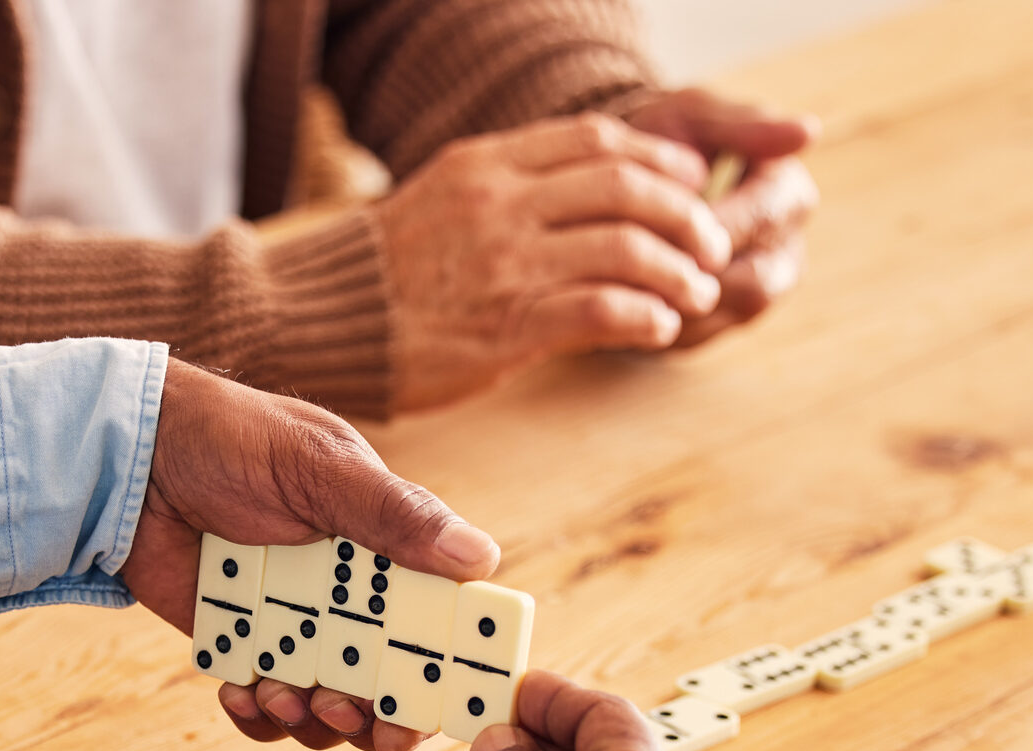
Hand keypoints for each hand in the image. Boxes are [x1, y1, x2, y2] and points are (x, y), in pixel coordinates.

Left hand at [121, 360, 500, 750]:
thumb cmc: (232, 438)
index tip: (437, 706)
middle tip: (349, 714)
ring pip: (328, 706)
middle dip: (376, 716)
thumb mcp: (319, 467)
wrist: (130, 456)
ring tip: (281, 694)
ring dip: (313, 720)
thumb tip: (480, 557)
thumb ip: (394, 514)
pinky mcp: (241, 644)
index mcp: (387, 549)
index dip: (445, 671)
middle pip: (388, 683)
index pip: (437, 620)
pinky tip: (240, 692)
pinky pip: (264, 704)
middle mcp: (349, 595)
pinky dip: (256, 714)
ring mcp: (295, 624)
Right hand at [376, 113, 734, 412]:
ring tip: (696, 293)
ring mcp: (506, 265)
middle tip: (711, 247)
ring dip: (680, 272)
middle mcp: (501, 204)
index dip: (660, 163)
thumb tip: (585, 193)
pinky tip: (660, 328)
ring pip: (628, 248)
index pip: (600, 140)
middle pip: (628, 189)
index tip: (689, 188)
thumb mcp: (444, 201)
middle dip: (686, 217)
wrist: (321, 324)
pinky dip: (648, 317)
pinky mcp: (509, 328)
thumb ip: (509, 189)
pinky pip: (604, 311)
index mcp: (487, 164)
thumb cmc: (384, 276)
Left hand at [620, 88, 820, 347]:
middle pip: (750, 284)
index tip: (646, 216)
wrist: (626, 180)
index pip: (758, 221)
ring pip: (720, 319)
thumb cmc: (663, 141)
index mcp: (789, 195)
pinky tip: (613, 301)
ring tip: (615, 282)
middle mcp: (783, 253)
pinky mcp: (717, 326)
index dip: (702, 225)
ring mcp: (755, 296)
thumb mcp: (693, 116)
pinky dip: (651, 324)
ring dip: (667, 305)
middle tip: (625, 262)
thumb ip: (742, 124)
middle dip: (687, 274)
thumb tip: (810, 130)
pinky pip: (691, 340)